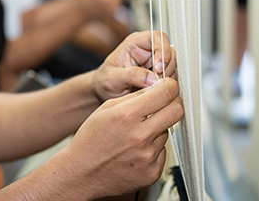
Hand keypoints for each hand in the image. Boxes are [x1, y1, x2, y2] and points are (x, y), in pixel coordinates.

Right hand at [64, 78, 183, 198]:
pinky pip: (162, 152)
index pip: (164, 94)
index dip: (170, 86)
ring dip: (157, 128)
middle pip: (176, 111)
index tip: (169, 85)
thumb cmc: (90, 140)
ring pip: (166, 132)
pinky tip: (135, 151)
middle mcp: (140, 136)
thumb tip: (156, 88)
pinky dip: (152, 148)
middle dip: (174, 102)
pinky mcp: (152, 172)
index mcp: (127, 116)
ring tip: (135, 135)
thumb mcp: (105, 109)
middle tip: (166, 102)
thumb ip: (133, 97)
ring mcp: (148, 156)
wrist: (82, 173)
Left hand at [93, 31, 175, 101]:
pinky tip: (154, 91)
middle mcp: (146, 49)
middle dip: (166, 68)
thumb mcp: (112, 79)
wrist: (104, 90)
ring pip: (172, 65)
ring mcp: (154, 61)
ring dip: (167, 78)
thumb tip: (152, 78)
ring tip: (151, 88)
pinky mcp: (159, 73)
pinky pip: (171, 76)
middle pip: (169, 51)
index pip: (156, 37)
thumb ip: (130, 76)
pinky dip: (166, 85)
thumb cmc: (105, 80)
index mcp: (134, 43)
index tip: (159, 68)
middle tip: (156, 82)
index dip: (162, 50)